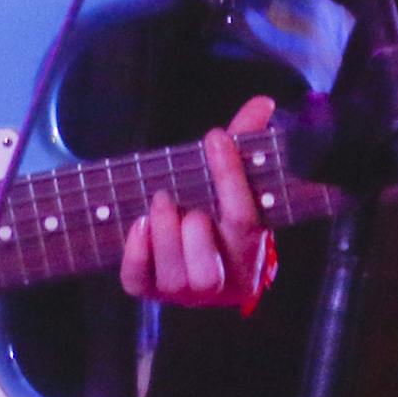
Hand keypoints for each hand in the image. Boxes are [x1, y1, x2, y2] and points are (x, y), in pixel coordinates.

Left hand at [119, 95, 276, 308]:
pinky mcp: (151, 290)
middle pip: (208, 272)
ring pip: (176, 278)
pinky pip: (138, 281)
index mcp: (250, 254)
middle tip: (173, 196)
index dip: (230, 176)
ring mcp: (185, 293)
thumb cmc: (216, 207)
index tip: (214, 136)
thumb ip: (245, 143)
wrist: (193, 251)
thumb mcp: (232, 179)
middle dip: (189, 230)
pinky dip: (134, 252)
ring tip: (159, 202)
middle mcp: (221, 284)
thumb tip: (263, 103)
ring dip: (162, 234)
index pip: (245, 220)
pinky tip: (137, 223)